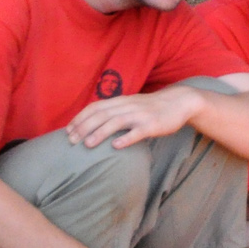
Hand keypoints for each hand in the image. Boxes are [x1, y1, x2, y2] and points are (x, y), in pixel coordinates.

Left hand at [67, 88, 200, 149]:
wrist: (180, 102)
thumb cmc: (153, 107)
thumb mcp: (132, 104)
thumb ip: (115, 111)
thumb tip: (93, 122)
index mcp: (122, 101)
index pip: (96, 107)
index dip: (80, 118)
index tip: (68, 130)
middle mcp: (128, 106)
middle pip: (102, 114)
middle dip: (84, 127)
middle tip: (71, 141)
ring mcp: (141, 115)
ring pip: (116, 122)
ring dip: (100, 133)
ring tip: (87, 144)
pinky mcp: (153, 125)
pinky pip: (138, 132)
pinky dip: (126, 138)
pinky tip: (116, 146)